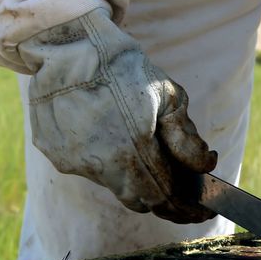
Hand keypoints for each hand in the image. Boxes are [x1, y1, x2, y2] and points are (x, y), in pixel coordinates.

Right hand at [19, 9, 217, 222]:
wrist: (69, 46)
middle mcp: (102, 161)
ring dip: (134, 179)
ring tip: (146, 156)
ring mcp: (75, 160)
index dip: (186, 209)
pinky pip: (89, 169)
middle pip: (140, 200)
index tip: (202, 213)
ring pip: (113, 185)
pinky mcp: (56, 154)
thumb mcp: (169, 96)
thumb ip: (187, 139)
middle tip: (182, 193)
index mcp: (134, 147)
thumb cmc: (125, 69)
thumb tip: (204, 166)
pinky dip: (106, 162)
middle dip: (164, 200)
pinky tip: (110, 137)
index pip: (165, 196)